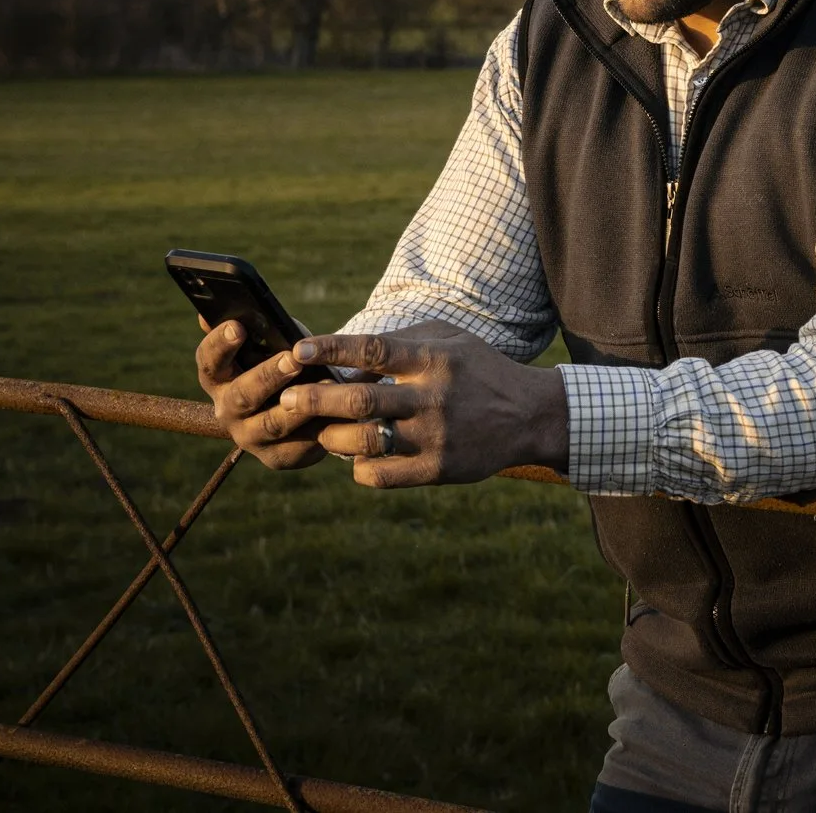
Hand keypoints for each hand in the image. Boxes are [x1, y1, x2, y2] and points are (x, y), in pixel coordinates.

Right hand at [194, 320, 329, 470]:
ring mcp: (250, 436)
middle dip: (267, 376)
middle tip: (293, 359)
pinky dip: (319, 429)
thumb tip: (230, 299)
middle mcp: (227, 409)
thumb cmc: (287, 360)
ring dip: (297, 404)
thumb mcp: (275, 340)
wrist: (309, 401)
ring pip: (271, 423)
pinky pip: (298, 446)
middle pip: (241, 395)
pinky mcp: (277, 457)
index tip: (238, 326)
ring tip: (323, 385)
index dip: (220, 344)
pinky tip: (339, 415)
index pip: (209, 361)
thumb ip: (258, 325)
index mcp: (219, 377)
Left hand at [271, 323, 570, 488]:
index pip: (374, 351)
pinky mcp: (439, 470)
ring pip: (365, 441)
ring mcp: (437, 436)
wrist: (529, 415)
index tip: (297, 350)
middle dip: (314, 400)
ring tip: (322, 431)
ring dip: (332, 437)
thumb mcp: (449, 340)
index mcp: (435, 359)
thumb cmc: (478, 370)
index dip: (332, 349)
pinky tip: (358, 457)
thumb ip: (399, 344)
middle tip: (286, 400)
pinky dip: (359, 467)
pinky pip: (381, 475)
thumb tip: (342, 358)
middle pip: (360, 401)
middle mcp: (435, 397)